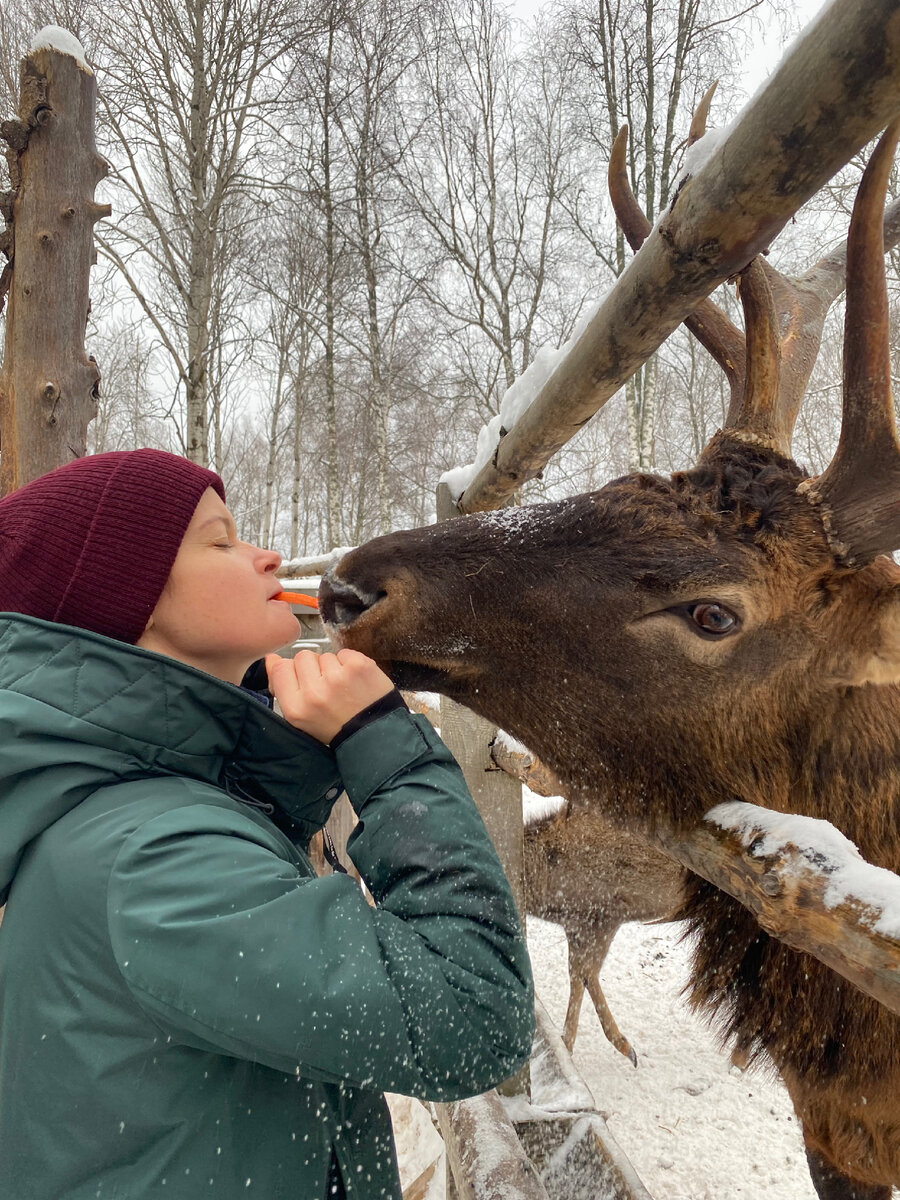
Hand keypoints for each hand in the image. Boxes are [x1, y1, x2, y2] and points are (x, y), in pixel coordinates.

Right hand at [265, 648, 393, 743]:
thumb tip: (271, 658)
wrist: (375, 734)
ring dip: (333, 667)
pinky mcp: (358, 666)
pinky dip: (349, 663)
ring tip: (343, 688)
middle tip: (327, 687)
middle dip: (313, 668)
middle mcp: (314, 692)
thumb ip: (283, 687)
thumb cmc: (336, 726)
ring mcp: (337, 677)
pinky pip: (344, 653)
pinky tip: (355, 681)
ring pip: (325, 655)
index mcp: (296, 708)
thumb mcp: (302, 718)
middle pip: (302, 657)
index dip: (292, 671)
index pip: (281, 668)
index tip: (304, 681)